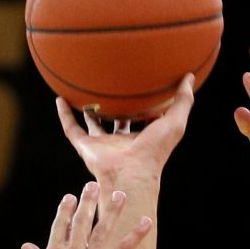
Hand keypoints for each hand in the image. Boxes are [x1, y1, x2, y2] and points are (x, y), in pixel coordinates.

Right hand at [19, 181, 151, 248]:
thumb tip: (27, 247)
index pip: (60, 227)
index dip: (65, 211)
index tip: (70, 197)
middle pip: (81, 222)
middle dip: (87, 202)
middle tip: (92, 186)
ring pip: (103, 230)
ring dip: (112, 210)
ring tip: (120, 195)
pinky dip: (135, 236)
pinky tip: (146, 222)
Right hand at [54, 74, 194, 186]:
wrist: (130, 172)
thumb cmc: (154, 151)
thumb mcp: (175, 122)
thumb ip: (183, 100)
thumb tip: (190, 76)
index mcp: (143, 136)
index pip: (146, 117)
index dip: (147, 103)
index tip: (145, 84)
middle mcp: (122, 140)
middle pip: (119, 120)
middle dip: (118, 106)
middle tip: (114, 84)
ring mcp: (103, 144)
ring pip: (94, 124)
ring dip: (89, 110)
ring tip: (83, 91)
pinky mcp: (87, 147)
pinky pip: (71, 129)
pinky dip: (64, 115)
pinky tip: (59, 99)